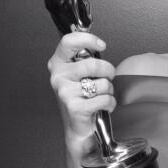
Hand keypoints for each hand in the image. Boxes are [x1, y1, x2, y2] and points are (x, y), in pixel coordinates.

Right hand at [46, 31, 114, 152]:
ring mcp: (65, 92)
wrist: (78, 128)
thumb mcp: (79, 74)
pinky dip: (110, 104)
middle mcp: (58, 77)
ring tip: (101, 95)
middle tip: (108, 77)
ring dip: (109, 90)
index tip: (101, 44)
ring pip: (102, 83)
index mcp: (57, 64)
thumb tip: (99, 44)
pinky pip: (104, 99)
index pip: (69, 42)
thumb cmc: (81, 98)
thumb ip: (84, 58)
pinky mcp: (74, 107)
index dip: (87, 39)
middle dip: (108, 71)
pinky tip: (103, 107)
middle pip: (93, 64)